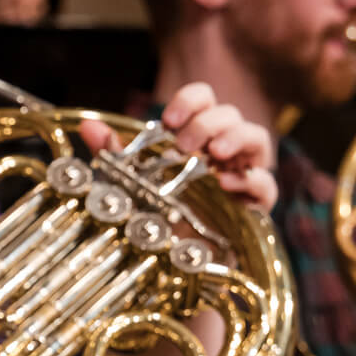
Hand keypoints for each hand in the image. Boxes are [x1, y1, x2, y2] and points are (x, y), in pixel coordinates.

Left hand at [77, 82, 277, 210]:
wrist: (175, 257)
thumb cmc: (155, 209)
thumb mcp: (129, 179)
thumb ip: (113, 152)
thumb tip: (88, 126)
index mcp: (197, 132)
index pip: (205, 98)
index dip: (190, 101)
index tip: (167, 120)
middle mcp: (224, 146)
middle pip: (230, 114)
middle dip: (207, 123)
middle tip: (182, 145)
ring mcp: (244, 171)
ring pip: (257, 138)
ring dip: (235, 139)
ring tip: (212, 154)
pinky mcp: (257, 203)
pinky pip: (267, 184)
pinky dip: (251, 180)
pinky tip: (226, 183)